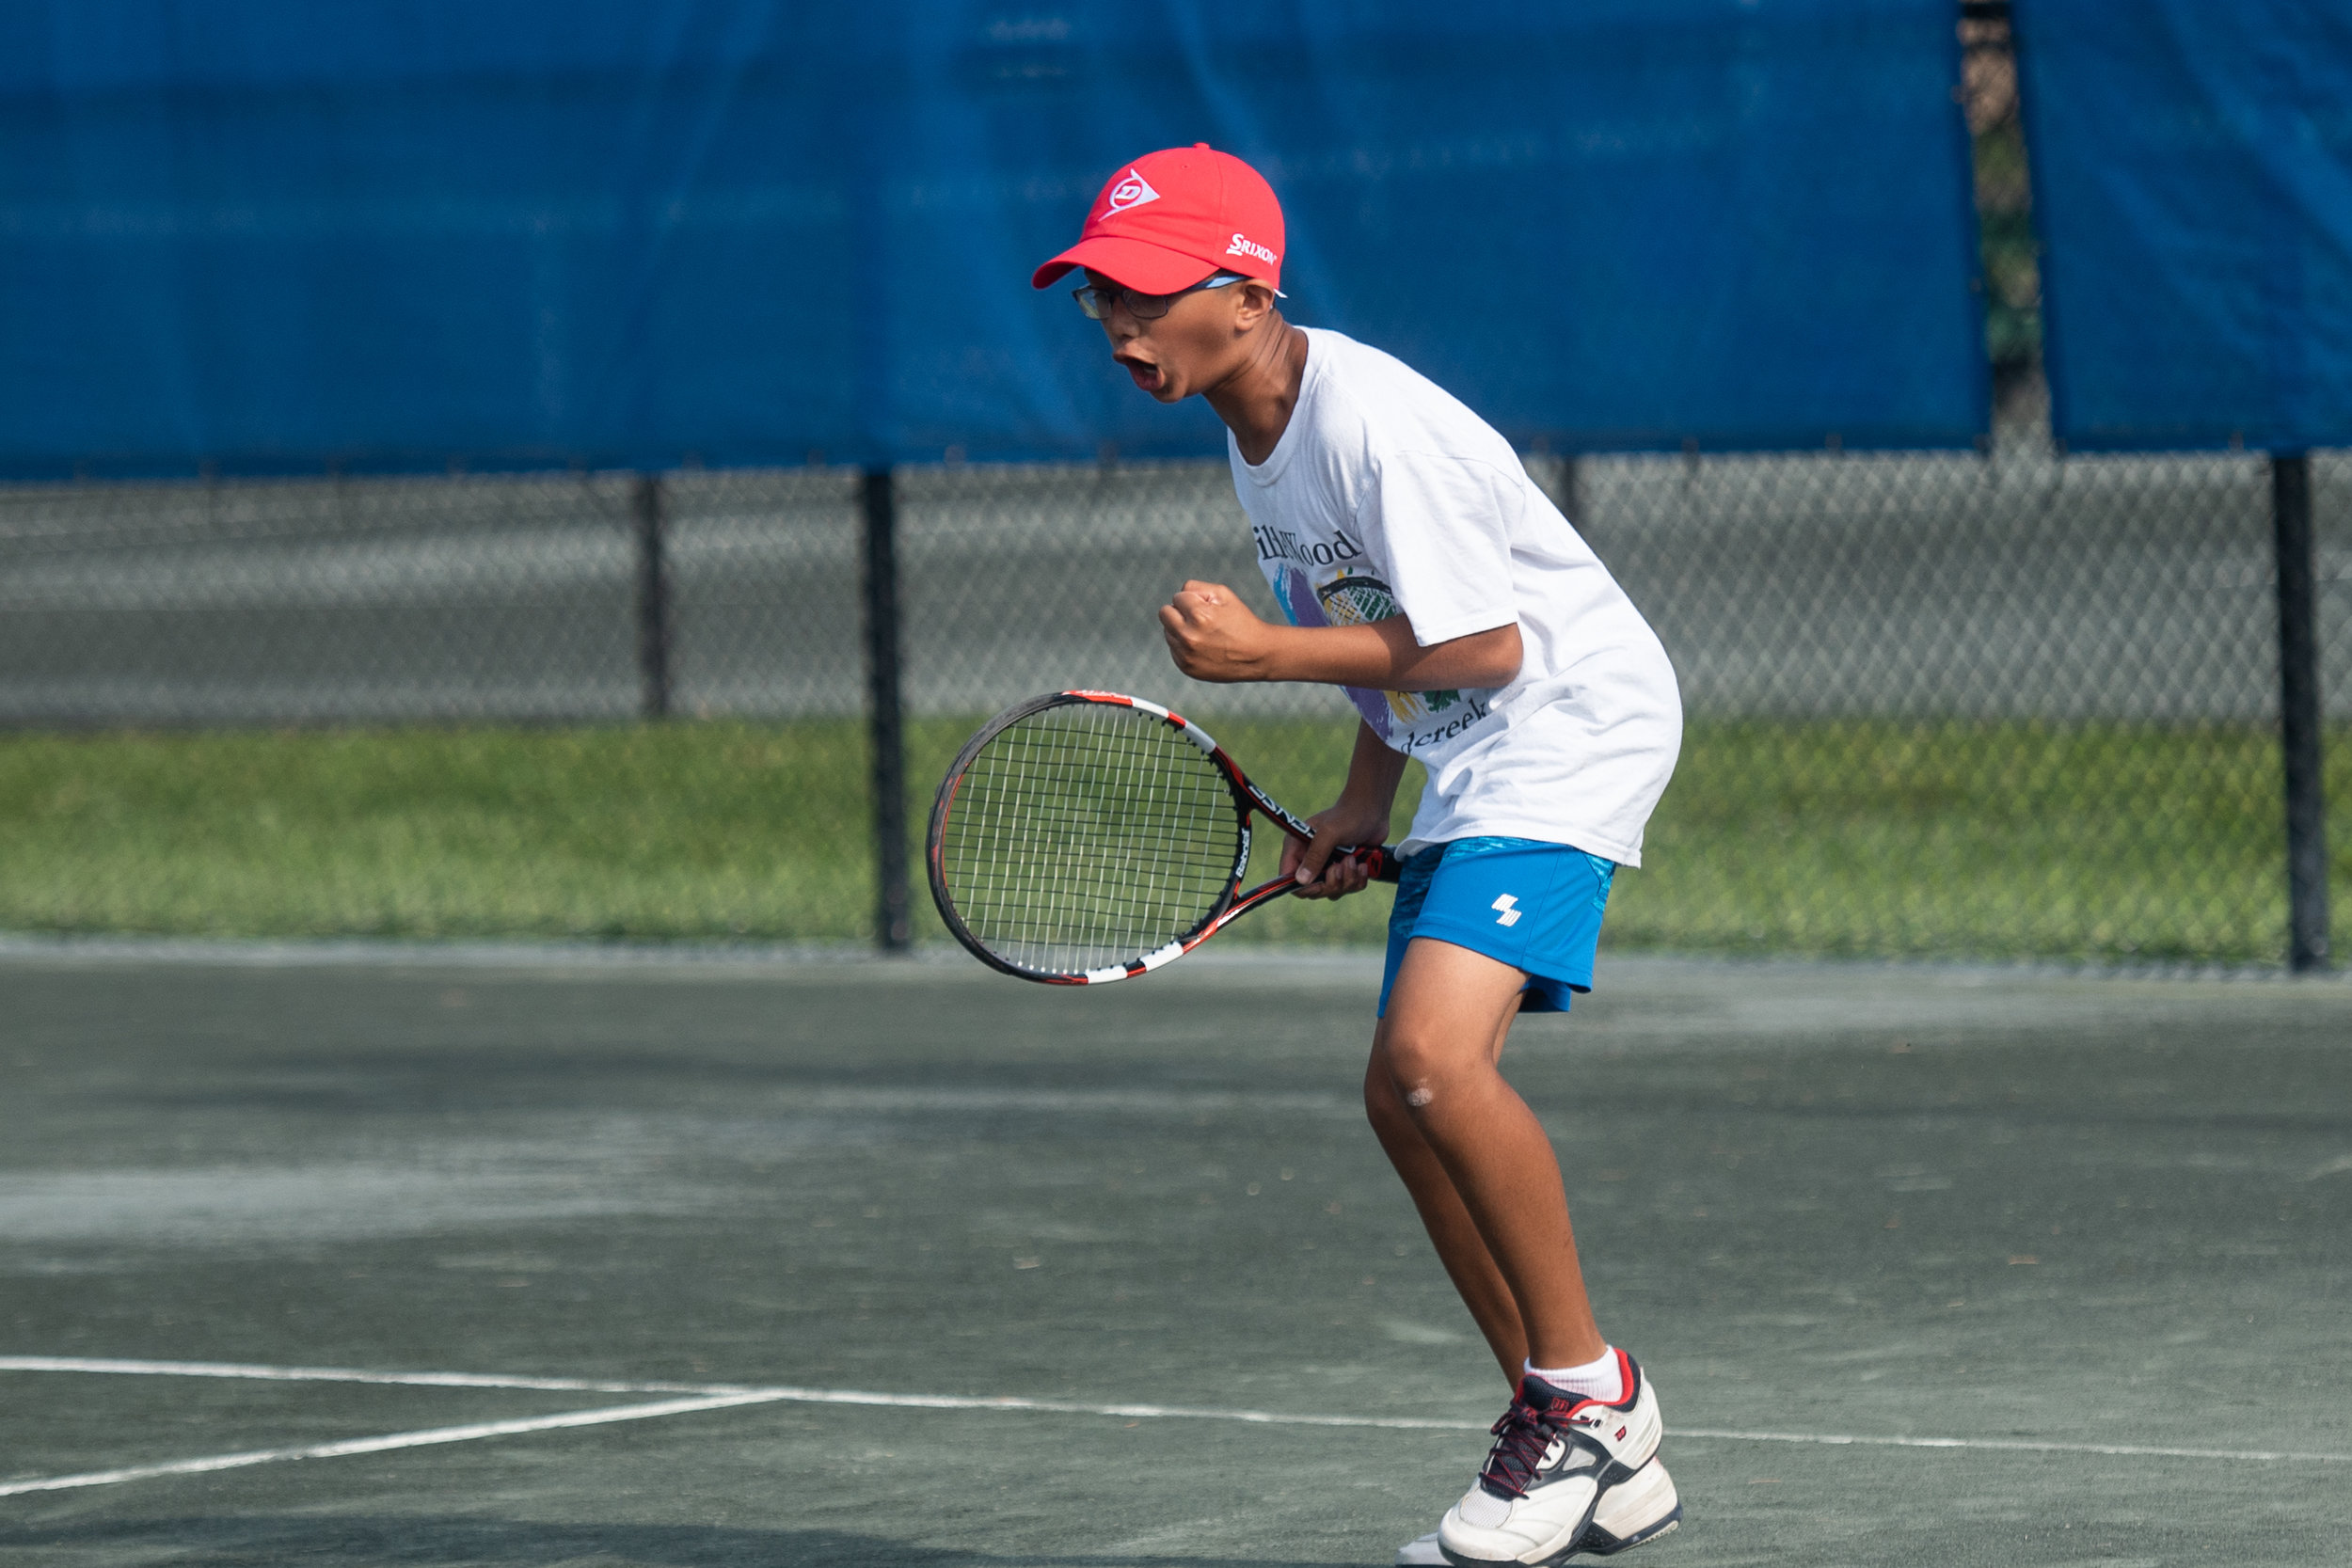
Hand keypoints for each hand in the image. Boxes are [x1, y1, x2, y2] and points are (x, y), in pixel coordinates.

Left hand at [1159, 580, 1276, 681]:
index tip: (1208, 608)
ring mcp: (1186, 655)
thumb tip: (1177, 597)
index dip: (1193, 599)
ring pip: (1168, 632)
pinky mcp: (1186, 667)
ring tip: (1204, 634)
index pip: (1177, 597)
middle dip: (1179, 611)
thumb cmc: (1241, 621)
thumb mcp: (1224, 594)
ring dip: (1181, 629)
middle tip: (1199, 618)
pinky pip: (1174, 649)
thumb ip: (1196, 588)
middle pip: (1164, 613)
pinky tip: (1204, 647)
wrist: (1257, 655)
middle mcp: (1189, 637)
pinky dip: (1184, 646)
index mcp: (1198, 616)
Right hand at [1279, 799, 1394, 900]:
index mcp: (1297, 847)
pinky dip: (1357, 881)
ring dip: (1347, 880)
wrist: (1372, 810)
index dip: (1303, 886)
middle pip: (1313, 889)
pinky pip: (1348, 888)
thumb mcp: (1329, 834)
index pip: (1288, 876)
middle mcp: (1310, 858)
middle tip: (1342, 865)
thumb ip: (1315, 856)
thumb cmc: (1348, 816)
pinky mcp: (1345, 870)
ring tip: (1354, 860)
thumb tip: (1301, 880)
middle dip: (1331, 883)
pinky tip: (1362, 865)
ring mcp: (1328, 866)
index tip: (1319, 884)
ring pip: (1332, 891)